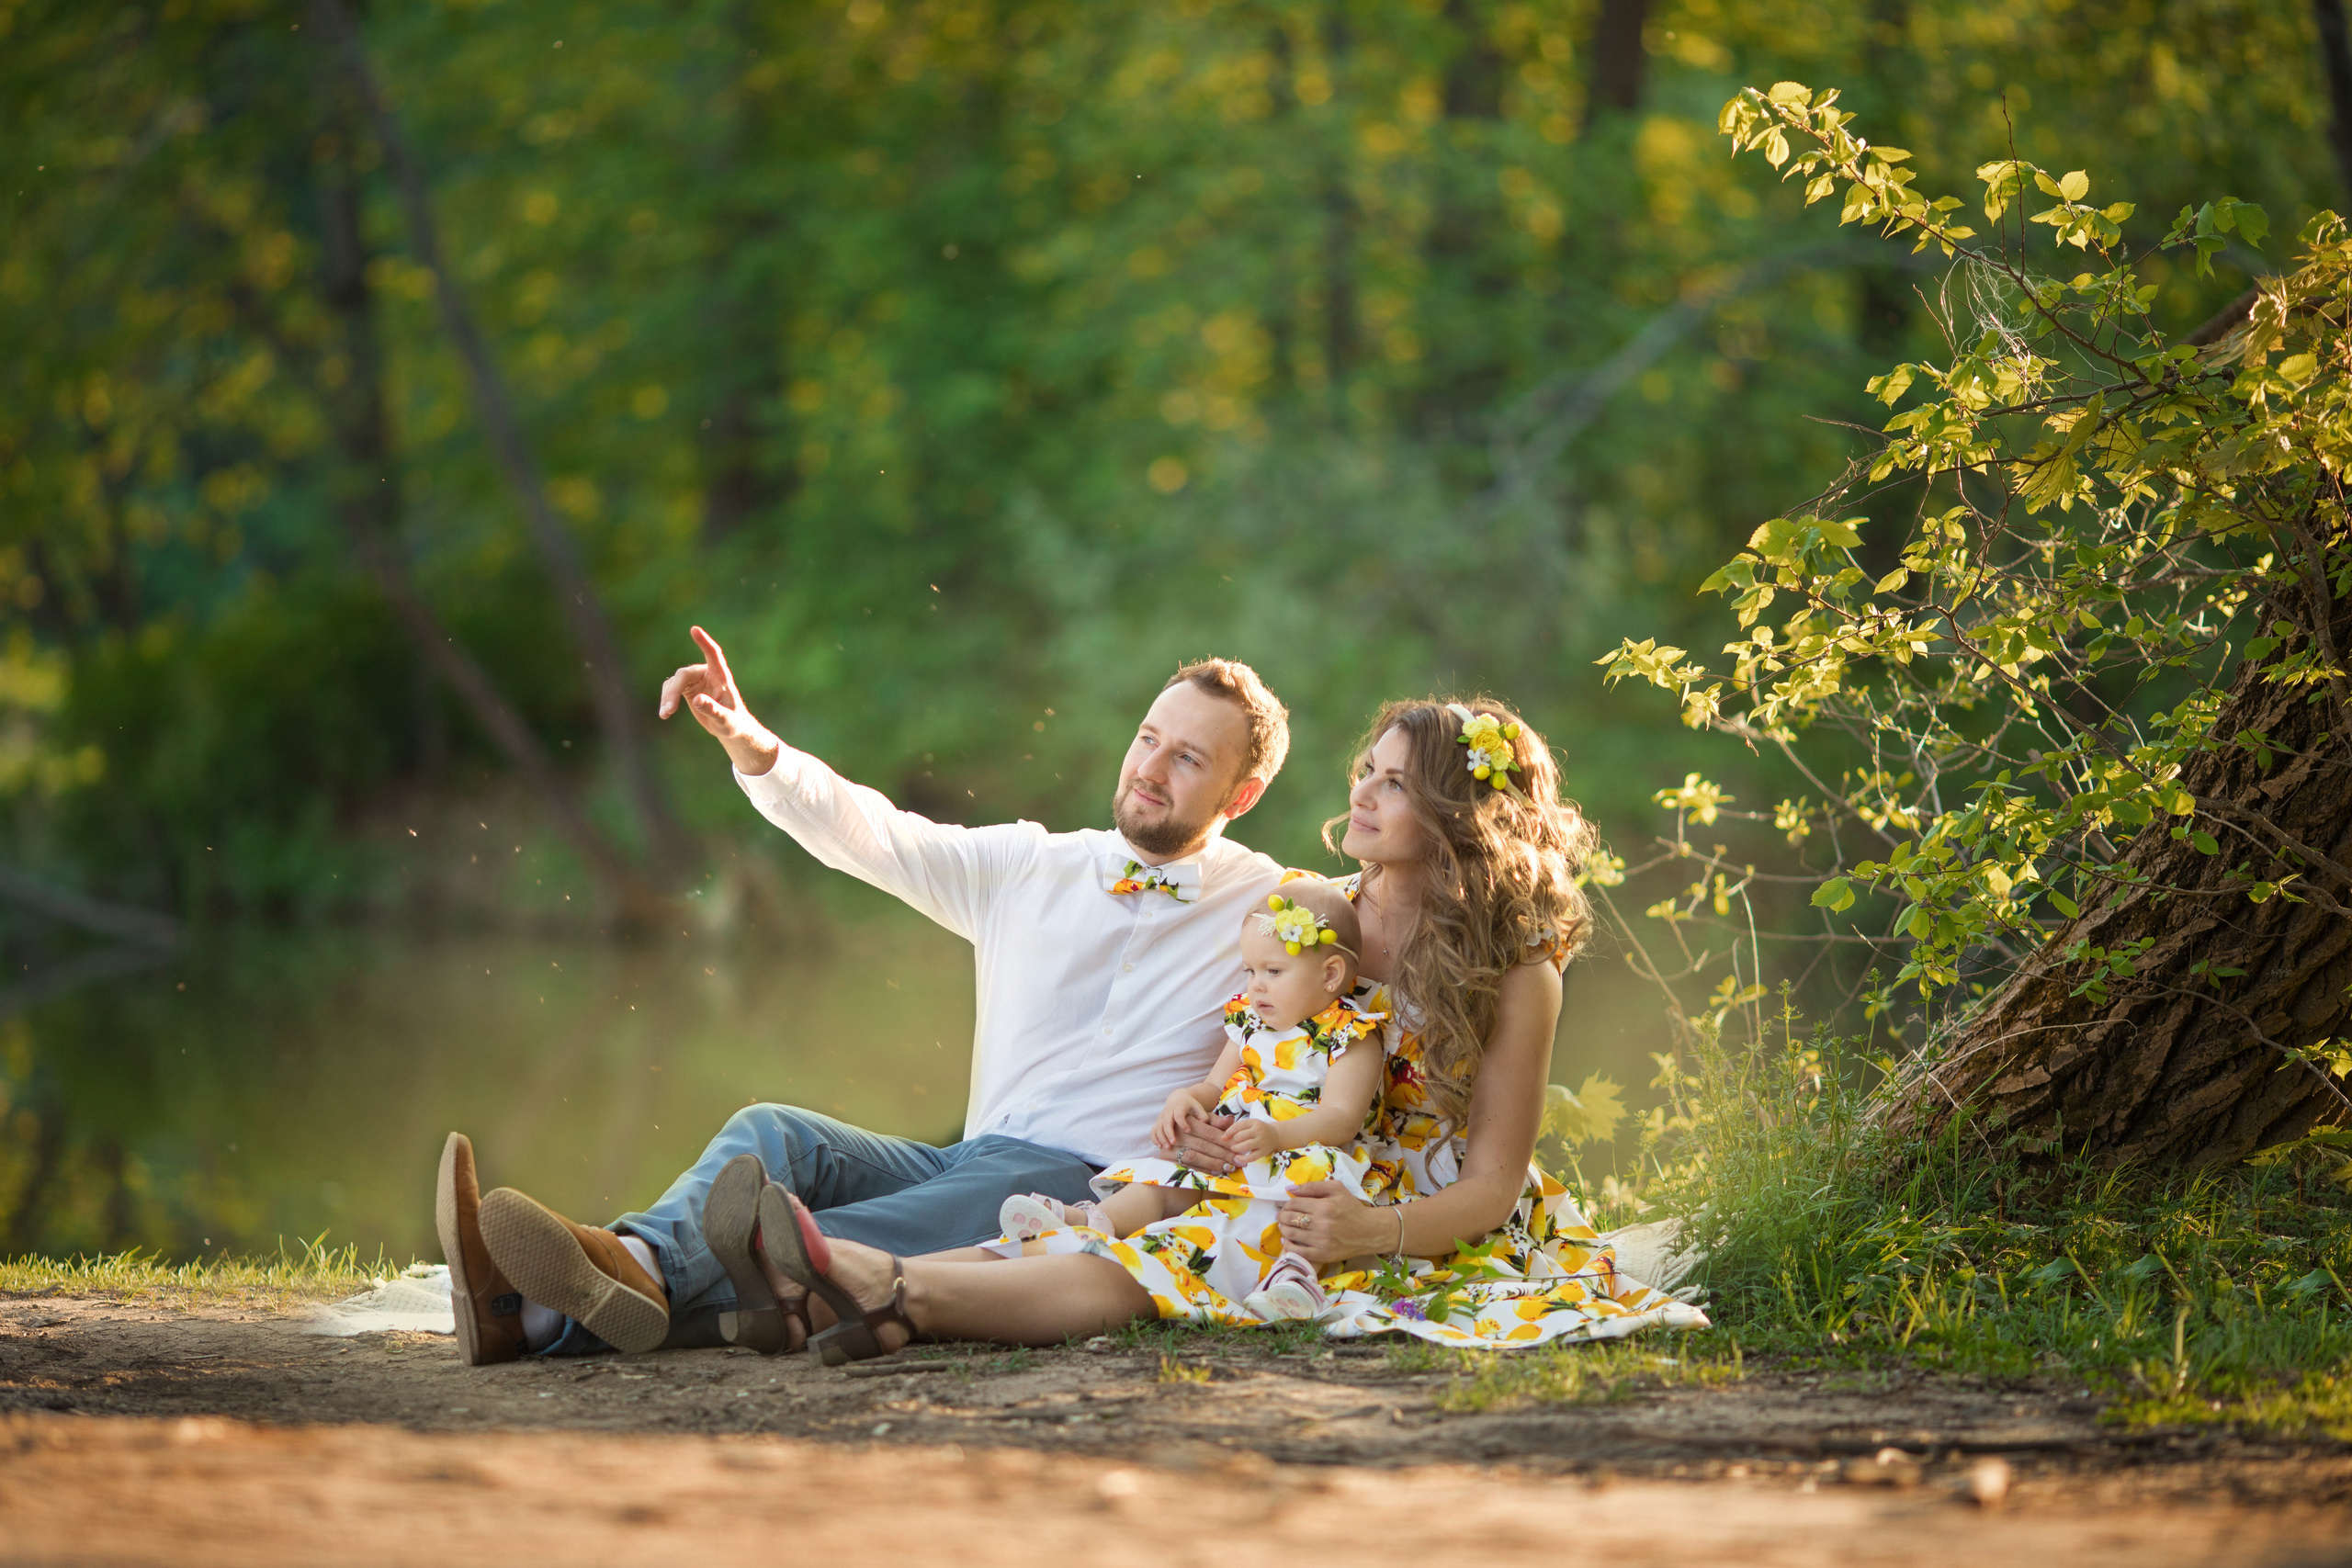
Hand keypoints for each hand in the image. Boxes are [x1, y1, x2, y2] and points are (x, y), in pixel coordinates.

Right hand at [656, 626, 780, 775]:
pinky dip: (666, 700)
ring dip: (668, 697)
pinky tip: (665, 713)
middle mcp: (707, 674)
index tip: (694, 629)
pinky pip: (670, 689)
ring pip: (674, 682)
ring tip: (665, 714)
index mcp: (721, 676)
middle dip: (674, 691)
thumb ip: (713, 709)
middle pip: (684, 674)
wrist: (728, 727)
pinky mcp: (686, 688)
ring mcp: (695, 680)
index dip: (704, 642)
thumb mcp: (725, 719)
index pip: (713, 654)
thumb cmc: (733, 722)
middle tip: (669, 709)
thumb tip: (697, 699)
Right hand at [1152, 1092, 1201, 1151]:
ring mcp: (1162, 1116)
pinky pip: (1153, 1130)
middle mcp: (1168, 1111)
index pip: (1179, 1114)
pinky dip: (1155, 1138)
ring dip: (1161, 1137)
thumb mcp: (1199, 1108)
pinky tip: (1160, 1146)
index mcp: (1180, 1107)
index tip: (1188, 1131)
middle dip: (1169, 1132)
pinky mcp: (1158, 1121)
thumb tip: (1205, 1125)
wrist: (1179, 1099)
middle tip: (1174, 1143)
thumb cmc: (1192, 1107)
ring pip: (1158, 1126)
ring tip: (1167, 1147)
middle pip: (1166, 1121)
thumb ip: (1204, 1117)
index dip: (1182, 1122)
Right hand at [1170, 1111, 1243, 1173]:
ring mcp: (1171, 1147)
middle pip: (1203, 1145)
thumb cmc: (1190, 1129)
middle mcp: (1178, 1133)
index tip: (1239, 1147)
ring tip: (1230, 1167)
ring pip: (1195, 1156)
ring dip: (1214, 1163)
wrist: (1169, 1134)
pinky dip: (1203, 1170)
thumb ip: (1216, 1122)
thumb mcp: (1202, 1122)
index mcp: (1187, 1121)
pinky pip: (1188, 1166)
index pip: (1209, 1132)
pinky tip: (1217, 1172)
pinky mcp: (1168, 1160)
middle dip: (1223, 1153)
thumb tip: (1232, 1120)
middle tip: (1239, 1160)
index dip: (1225, 1140)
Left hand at [1224, 1119, 1280, 1165]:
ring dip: (1236, 1148)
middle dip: (1233, 1141)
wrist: (1276, 1136)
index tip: (1223, 1137)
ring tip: (1234, 1148)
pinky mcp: (1263, 1152)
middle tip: (1231, 1143)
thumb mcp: (1251, 1124)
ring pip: (1245, 1146)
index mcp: (1254, 1122)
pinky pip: (1251, 1157)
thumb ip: (1238, 1128)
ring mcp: (1262, 1142)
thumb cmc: (1259, 1130)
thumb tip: (1223, 1137)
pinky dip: (1242, 1158)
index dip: (1228, 1132)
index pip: (1238, 1126)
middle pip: (1240, 1136)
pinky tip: (1237, 1157)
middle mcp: (1258, 1131)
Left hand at [1277, 1180, 1388, 1266]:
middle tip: (1282, 1216)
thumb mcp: (1337, 1189)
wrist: (1369, 1231)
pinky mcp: (1322, 1255)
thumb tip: (1290, 1188)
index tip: (1287, 1205)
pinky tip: (1287, 1240)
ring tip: (1284, 1226)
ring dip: (1283, 1229)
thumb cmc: (1352, 1208)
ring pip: (1291, 1234)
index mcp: (1324, 1207)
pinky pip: (1298, 1252)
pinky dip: (1288, 1246)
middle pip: (1290, 1219)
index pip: (1294, 1204)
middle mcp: (1321, 1224)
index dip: (1287, 1204)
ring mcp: (1321, 1241)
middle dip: (1282, 1216)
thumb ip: (1313, 1186)